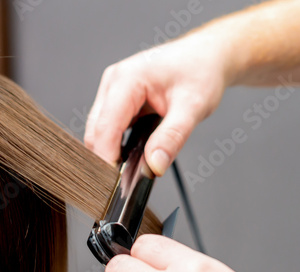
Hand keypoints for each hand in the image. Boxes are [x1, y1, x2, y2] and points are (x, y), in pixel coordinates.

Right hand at [85, 33, 228, 175]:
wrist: (207, 55)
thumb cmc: (201, 71)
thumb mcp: (193, 106)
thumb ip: (172, 137)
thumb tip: (154, 165)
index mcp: (127, 79)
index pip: (105, 127)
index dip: (107, 157)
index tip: (115, 183)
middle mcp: (113, 82)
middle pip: (95, 131)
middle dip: (105, 157)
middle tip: (124, 182)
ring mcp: (112, 90)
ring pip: (98, 130)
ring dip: (110, 151)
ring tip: (129, 169)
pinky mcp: (116, 99)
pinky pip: (107, 127)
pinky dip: (115, 143)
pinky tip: (129, 154)